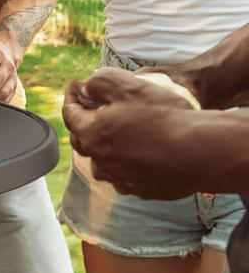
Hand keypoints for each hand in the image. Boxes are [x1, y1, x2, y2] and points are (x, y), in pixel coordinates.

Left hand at [62, 71, 206, 198]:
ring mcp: (120, 179)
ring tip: (115, 132)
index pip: (70, 113)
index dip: (71, 96)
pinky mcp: (140, 190)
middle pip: (82, 139)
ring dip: (103, 146)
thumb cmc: (164, 117)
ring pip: (102, 160)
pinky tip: (138, 153)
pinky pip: (124, 175)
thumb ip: (99, 83)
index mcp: (91, 134)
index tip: (74, 86)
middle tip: (92, 107)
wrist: (201, 152)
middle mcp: (100, 161)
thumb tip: (85, 88)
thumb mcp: (127, 86)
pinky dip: (125, 162)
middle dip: (84, 121)